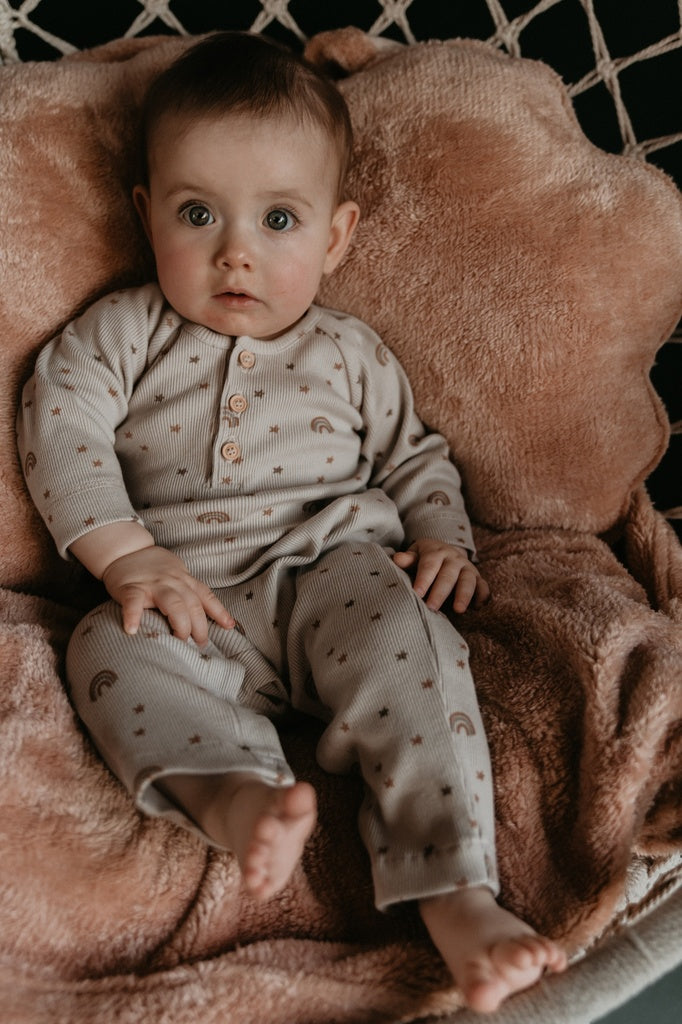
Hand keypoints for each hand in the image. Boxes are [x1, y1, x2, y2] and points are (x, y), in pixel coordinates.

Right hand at [101, 545, 234, 642]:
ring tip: (180, 641)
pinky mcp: (130, 588)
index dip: (219, 611)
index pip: (206, 595)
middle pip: (192, 603)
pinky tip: (132, 630)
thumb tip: (204, 614)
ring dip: (180, 623)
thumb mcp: (176, 574)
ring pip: (172, 603)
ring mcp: (152, 584)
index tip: (229, 626)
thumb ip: (188, 590)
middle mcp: (172, 581)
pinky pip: (133, 602)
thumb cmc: (152, 568)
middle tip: (201, 644)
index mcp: (184, 580)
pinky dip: (133, 616)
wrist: (124, 550)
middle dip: (200, 625)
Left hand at [393, 539, 489, 613]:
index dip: (423, 579)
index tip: (416, 593)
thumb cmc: (424, 559)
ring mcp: (467, 568)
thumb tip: (397, 559)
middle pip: (448, 575)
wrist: (446, 551)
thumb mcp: (415, 555)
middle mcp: (454, 559)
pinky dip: (482, 596)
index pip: (429, 565)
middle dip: (440, 592)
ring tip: (458, 611)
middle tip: (432, 607)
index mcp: (436, 552)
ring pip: (468, 580)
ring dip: (464, 595)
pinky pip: (483, 586)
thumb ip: (408, 559)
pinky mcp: (478, 578)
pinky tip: (477, 608)